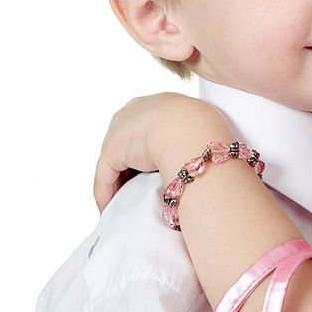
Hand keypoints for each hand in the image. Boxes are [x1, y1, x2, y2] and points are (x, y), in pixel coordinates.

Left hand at [94, 93, 231, 211]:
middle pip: (126, 143)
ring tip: (124, 201)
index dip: (149, 149)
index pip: (146, 127)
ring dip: (117, 182)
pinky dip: (107, 194)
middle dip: (130, 165)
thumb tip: (204, 150)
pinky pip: (105, 177)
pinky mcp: (112, 153)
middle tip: (138, 186)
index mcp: (157, 103)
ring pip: (114, 161)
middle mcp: (133, 111)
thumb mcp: (203, 124)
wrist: (190, 131)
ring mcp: (119, 130)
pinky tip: (111, 209)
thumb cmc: (205, 128)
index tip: (156, 169)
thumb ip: (195, 134)